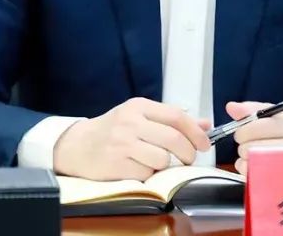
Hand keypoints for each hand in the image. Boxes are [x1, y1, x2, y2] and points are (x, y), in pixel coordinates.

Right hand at [53, 97, 211, 180]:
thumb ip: (171, 120)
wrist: (77, 145)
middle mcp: (130, 122)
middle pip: (173, 139)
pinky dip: (147, 175)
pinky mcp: (116, 164)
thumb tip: (205, 125)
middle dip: (188, 153)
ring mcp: (122, 144)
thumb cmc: (113, 130)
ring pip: (162, 159)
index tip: (204, 144)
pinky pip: (146, 174)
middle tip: (188, 159)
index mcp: (139, 106)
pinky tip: (138, 168)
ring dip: (166, 166)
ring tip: (157, 163)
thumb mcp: (139, 116)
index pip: (176, 116)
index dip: (195, 132)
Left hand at [226, 100, 282, 175]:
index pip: (259, 126)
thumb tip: (231, 107)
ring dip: (245, 161)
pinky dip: (251, 173)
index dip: (243, 130)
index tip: (243, 132)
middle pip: (254, 147)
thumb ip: (257, 109)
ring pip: (255, 164)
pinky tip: (256, 168)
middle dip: (243, 146)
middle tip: (248, 145)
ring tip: (253, 156)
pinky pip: (260, 179)